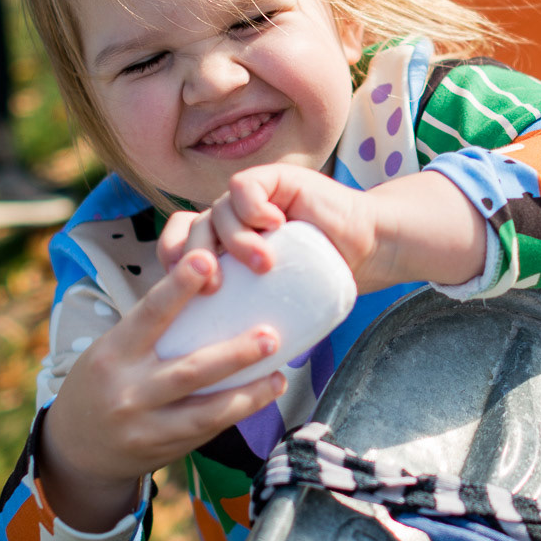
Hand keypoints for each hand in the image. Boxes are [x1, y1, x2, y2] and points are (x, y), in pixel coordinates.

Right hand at [37, 249, 284, 531]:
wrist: (75, 447)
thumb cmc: (103, 381)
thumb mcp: (113, 350)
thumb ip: (152, 328)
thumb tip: (209, 283)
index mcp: (113, 353)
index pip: (149, 314)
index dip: (178, 286)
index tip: (207, 259)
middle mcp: (129, 391)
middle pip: (190, 370)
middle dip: (235, 354)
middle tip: (271, 336)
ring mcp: (147, 425)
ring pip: (208, 410)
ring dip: (250, 393)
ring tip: (279, 376)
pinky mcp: (165, 449)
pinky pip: (208, 429)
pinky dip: (238, 412)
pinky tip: (262, 396)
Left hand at [159, 163, 385, 287]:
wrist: (367, 250)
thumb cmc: (320, 282)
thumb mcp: (271, 300)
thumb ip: (242, 309)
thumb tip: (209, 360)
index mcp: (223, 248)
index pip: (177, 247)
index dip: (173, 265)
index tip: (189, 294)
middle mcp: (232, 221)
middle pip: (191, 229)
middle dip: (197, 259)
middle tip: (217, 285)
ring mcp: (251, 199)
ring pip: (217, 210)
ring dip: (236, 240)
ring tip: (264, 263)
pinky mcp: (273, 179)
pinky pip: (243, 186)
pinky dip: (252, 206)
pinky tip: (275, 225)